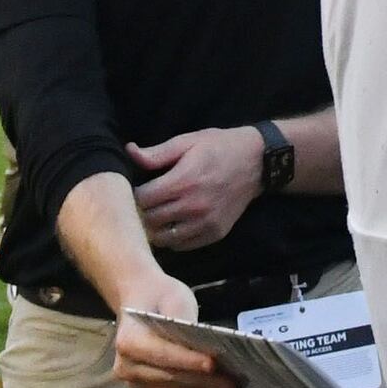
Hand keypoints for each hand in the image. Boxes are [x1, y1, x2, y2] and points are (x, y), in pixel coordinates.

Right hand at [108, 271, 239, 387]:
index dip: (188, 361)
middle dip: (204, 382)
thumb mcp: (174, 297)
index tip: (213, 364)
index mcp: (129, 340)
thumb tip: (206, 346)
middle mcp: (127, 366)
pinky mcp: (147, 387)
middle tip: (234, 384)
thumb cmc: (159, 296)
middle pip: (170, 377)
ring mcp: (135, 380)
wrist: (140, 299)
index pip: (163, 354)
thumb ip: (186, 322)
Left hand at [126, 124, 258, 255]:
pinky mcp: (214, 234)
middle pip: (150, 221)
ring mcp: (205, 224)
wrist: (257, 162)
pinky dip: (173, 238)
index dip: (134, 195)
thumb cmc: (219, 147)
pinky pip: (182, 245)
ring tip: (157, 216)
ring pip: (163, 238)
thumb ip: (157, 153)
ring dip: (155, 228)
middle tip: (144, 204)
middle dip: (142, 212)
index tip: (137, 190)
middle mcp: (193, 206)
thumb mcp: (187, 142)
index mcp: (183, 181)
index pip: (142, 200)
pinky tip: (174, 224)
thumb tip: (129, 152)